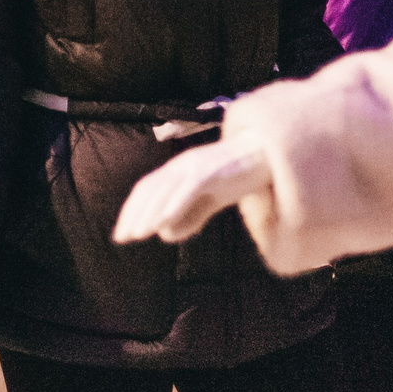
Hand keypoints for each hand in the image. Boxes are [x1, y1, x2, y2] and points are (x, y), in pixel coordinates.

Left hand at [112, 141, 272, 244]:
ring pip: (166, 188)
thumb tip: (165, 235)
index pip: (147, 188)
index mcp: (179, 169)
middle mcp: (183, 164)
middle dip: (134, 214)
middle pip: (150, 187)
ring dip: (149, 212)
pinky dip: (174, 205)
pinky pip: (189, 188)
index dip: (132, 210)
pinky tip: (164, 222)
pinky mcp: (213, 169)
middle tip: (122, 237)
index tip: (122, 233)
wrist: (270, 154)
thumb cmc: (239, 175)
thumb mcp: (211, 199)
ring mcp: (197, 165)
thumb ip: (190, 216)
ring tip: (137, 234)